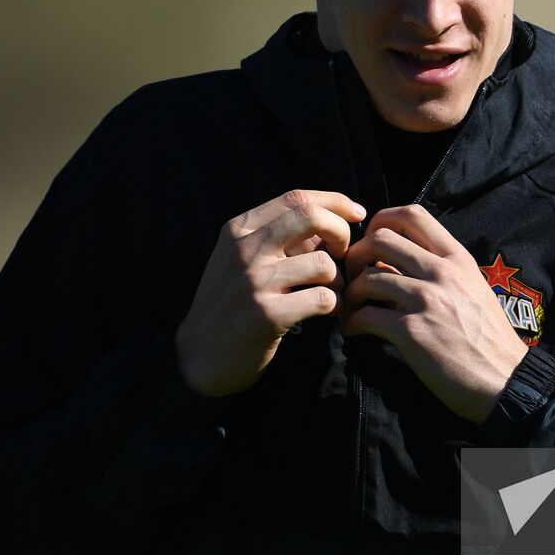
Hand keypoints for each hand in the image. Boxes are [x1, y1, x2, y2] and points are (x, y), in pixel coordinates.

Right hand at [174, 189, 365, 396]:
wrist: (198, 356)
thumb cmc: (230, 303)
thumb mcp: (241, 260)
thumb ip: (278, 238)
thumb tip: (331, 222)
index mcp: (238, 229)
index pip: (296, 198)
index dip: (335, 201)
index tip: (356, 212)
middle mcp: (244, 250)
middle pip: (310, 216)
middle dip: (341, 230)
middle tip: (345, 252)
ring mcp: (254, 282)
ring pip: (323, 262)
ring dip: (340, 279)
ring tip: (333, 292)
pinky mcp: (268, 316)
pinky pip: (323, 298)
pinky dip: (336, 305)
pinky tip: (329, 312)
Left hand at [342, 205, 527, 422]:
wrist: (505, 381)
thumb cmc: (489, 338)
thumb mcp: (473, 288)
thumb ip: (442, 270)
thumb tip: (400, 261)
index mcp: (457, 259)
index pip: (413, 215)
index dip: (382, 220)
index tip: (371, 239)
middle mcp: (442, 272)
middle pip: (380, 239)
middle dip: (356, 255)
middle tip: (352, 275)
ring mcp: (426, 300)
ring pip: (367, 277)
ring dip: (351, 292)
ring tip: (350, 307)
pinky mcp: (412, 332)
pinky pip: (365, 316)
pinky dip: (351, 323)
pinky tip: (354, 331)